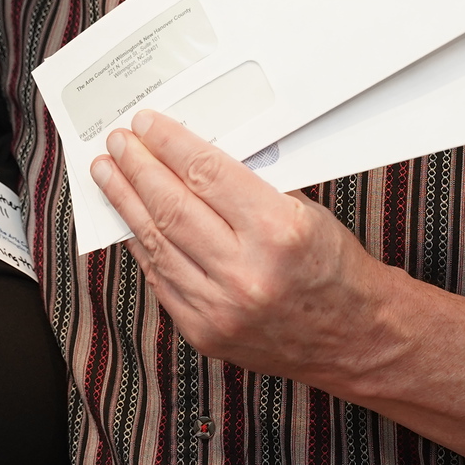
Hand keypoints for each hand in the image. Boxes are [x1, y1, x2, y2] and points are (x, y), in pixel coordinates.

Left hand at [90, 108, 464, 464]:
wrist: (356, 339)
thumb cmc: (335, 270)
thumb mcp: (305, 213)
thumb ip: (249, 189)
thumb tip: (192, 158)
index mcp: (278, 232)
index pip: (206, 173)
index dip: (169, 143)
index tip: (147, 125)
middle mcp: (245, 273)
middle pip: (172, 206)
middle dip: (137, 168)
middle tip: (117, 144)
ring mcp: (220, 308)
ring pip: (157, 243)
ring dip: (126, 204)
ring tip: (108, 176)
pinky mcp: (205, 332)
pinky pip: (161, 279)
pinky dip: (143, 246)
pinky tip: (129, 222)